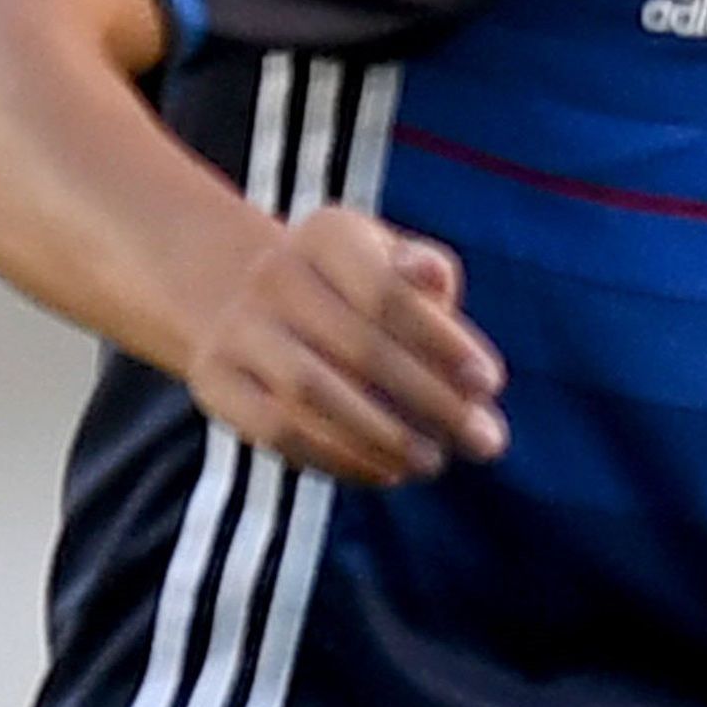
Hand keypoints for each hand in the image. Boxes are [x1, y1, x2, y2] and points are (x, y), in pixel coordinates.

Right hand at [182, 206, 507, 486]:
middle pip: (359, 348)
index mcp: (328, 234)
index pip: (388, 292)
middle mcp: (274, 275)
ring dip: (384, 436)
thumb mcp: (394, 263)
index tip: (491, 384)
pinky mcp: (215, 381)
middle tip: (484, 440)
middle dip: (431, 401)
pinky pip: (278, 430)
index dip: (443, 342)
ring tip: (435, 462)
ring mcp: (238, 329)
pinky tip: (386, 472)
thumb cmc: (355, 286)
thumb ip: (429, 278)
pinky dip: (338, 457)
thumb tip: (442, 297)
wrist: (247, 299)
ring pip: (314, 393)